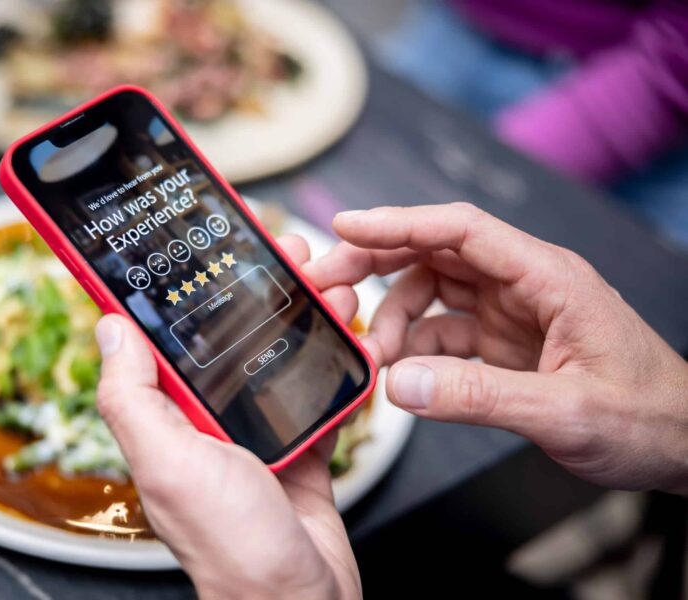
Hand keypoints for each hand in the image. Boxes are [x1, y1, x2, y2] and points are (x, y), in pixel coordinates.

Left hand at [94, 236, 361, 599]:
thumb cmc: (230, 544)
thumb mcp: (169, 461)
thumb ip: (133, 396)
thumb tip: (108, 326)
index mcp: (169, 414)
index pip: (166, 334)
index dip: (179, 284)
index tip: (197, 240)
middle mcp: (208, 416)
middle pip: (231, 332)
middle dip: (260, 287)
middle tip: (288, 253)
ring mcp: (256, 428)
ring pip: (279, 352)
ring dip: (305, 315)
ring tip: (331, 287)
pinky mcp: (298, 442)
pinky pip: (316, 388)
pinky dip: (335, 361)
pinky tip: (351, 336)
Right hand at [311, 202, 687, 493]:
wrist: (684, 444)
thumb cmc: (647, 419)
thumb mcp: (566, 413)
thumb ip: (479, 398)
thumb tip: (398, 384)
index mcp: (547, 277)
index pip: (461, 230)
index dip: (399, 223)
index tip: (344, 226)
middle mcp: (524, 285)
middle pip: (435, 253)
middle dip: (377, 263)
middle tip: (328, 286)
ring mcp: (511, 313)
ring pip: (432, 292)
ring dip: (393, 318)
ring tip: (373, 358)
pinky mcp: (504, 343)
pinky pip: (443, 333)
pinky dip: (415, 350)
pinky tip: (403, 375)